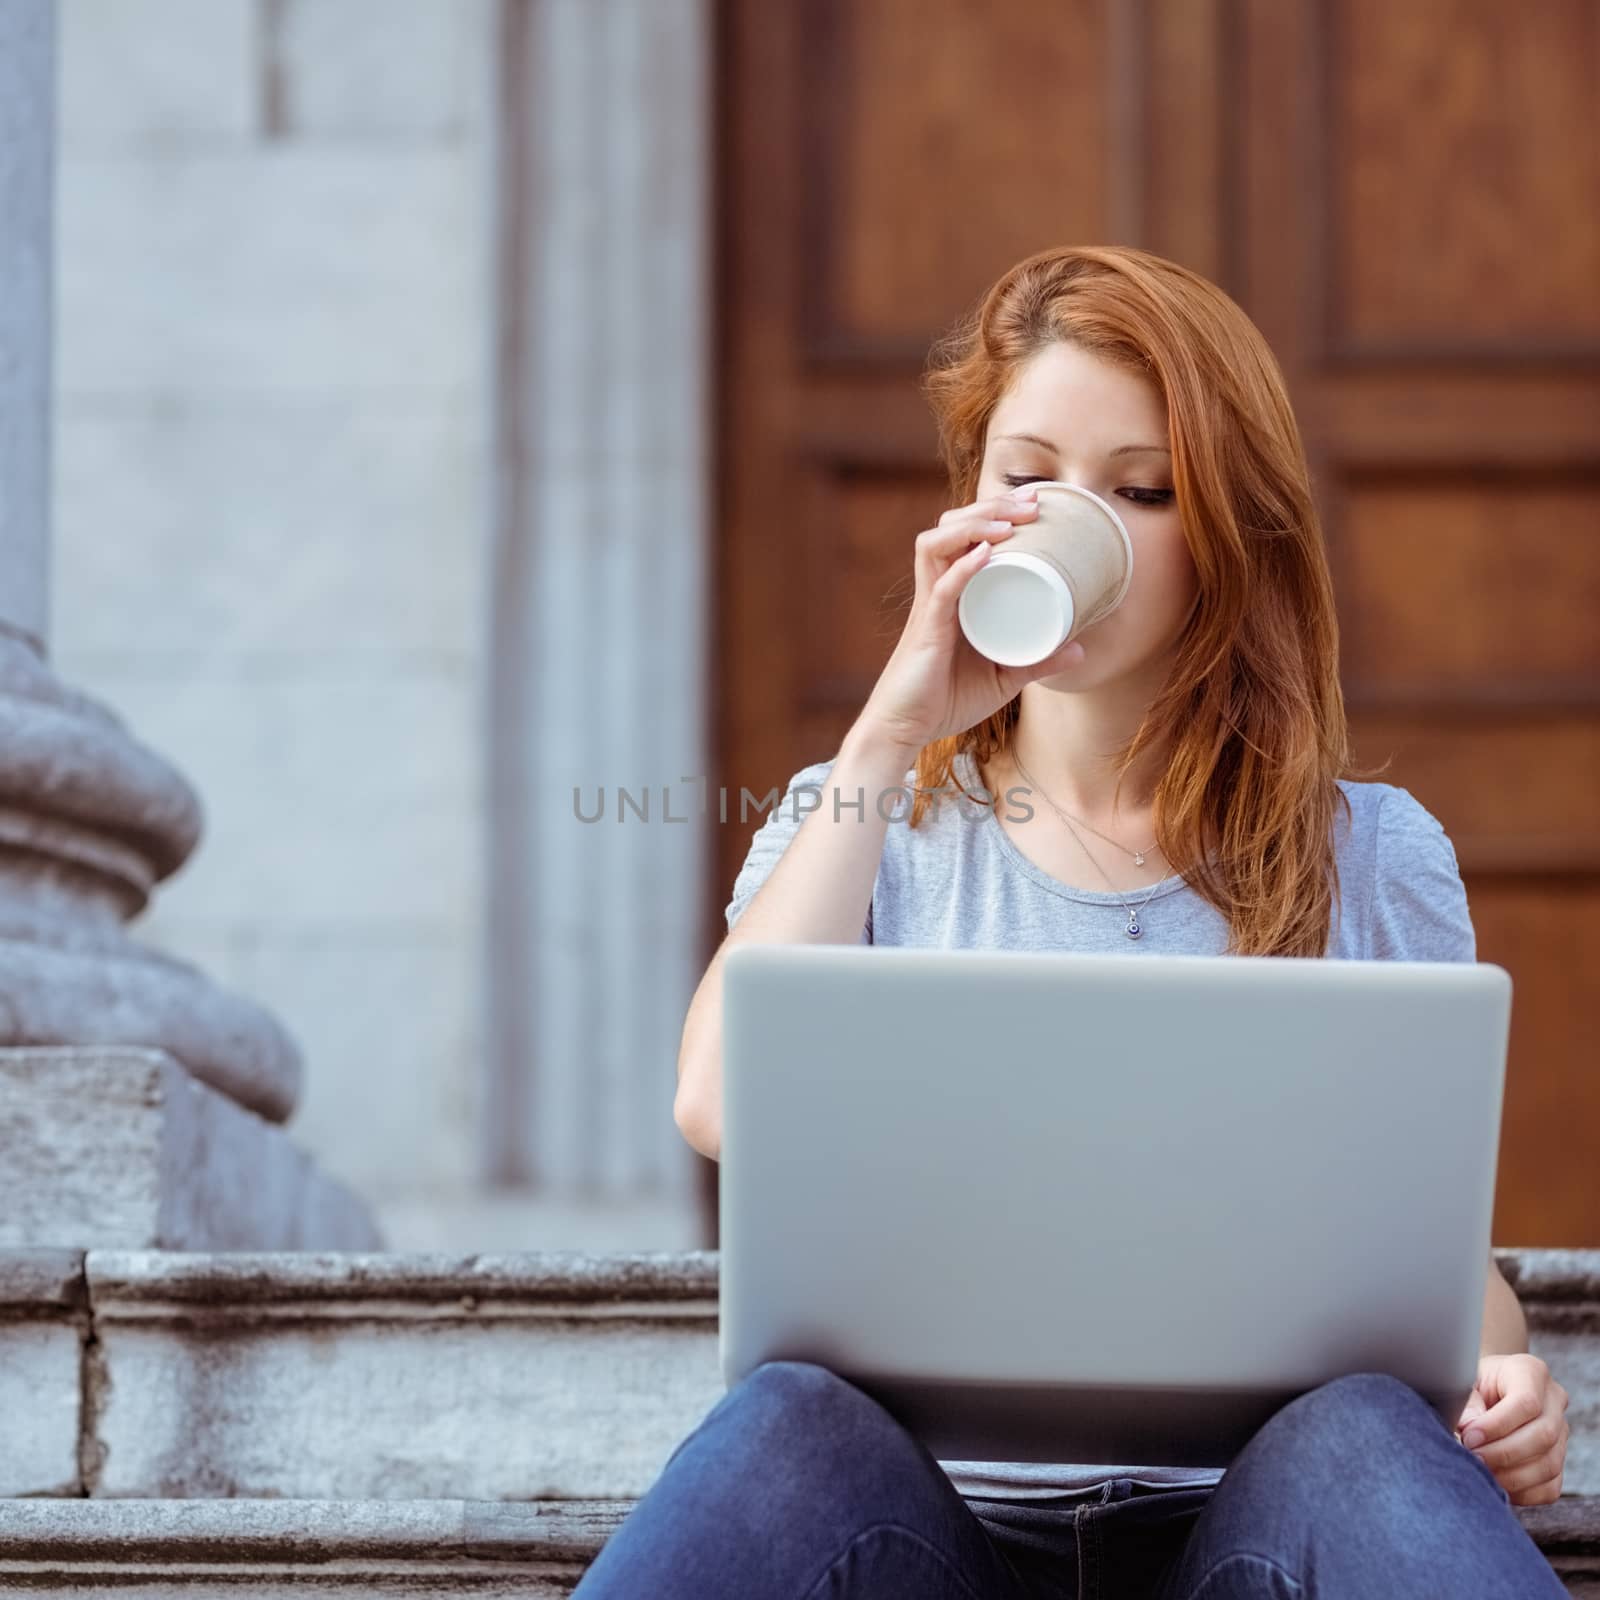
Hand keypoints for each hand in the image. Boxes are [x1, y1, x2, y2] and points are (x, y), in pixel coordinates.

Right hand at [857, 485, 1086, 754]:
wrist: (905, 731)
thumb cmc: (945, 701)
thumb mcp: (1003, 678)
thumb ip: (1037, 661)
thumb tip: (1081, 649)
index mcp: (953, 595)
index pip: (966, 535)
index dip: (997, 511)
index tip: (1035, 502)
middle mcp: (936, 592)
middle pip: (950, 527)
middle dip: (990, 507)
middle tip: (1031, 503)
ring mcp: (928, 608)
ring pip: (936, 544)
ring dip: (973, 526)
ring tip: (1009, 523)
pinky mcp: (925, 631)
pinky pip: (940, 590)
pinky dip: (962, 569)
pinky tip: (984, 555)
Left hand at [1454, 1353, 1568, 1505]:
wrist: (1485, 1386)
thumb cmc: (1471, 1381)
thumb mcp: (1464, 1379)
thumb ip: (1467, 1404)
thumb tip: (1468, 1432)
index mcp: (1530, 1371)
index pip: (1526, 1402)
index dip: (1497, 1425)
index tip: (1469, 1437)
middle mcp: (1554, 1400)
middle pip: (1543, 1435)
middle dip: (1504, 1453)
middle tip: (1472, 1459)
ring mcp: (1561, 1432)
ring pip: (1549, 1465)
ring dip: (1512, 1477)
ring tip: (1481, 1474)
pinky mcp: (1558, 1460)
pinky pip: (1550, 1487)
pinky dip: (1523, 1492)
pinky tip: (1497, 1486)